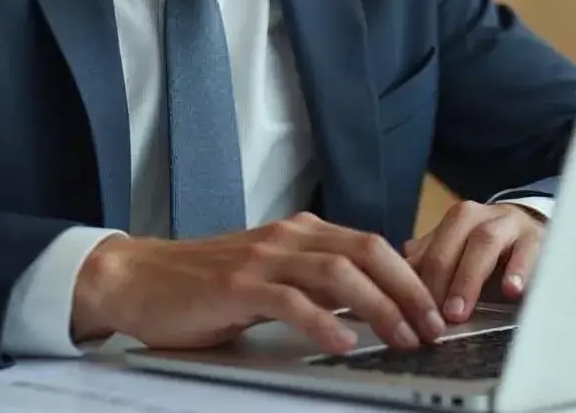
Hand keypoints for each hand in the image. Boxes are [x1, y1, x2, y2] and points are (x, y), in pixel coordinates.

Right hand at [69, 211, 445, 354]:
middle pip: (367, 252)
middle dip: (409, 289)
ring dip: (379, 306)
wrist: (138, 278)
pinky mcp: (237, 284)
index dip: (412, 276)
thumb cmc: (204, 285)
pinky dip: (323, 320)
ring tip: (403, 336)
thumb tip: (371, 303)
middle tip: (434, 326)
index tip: (437, 308)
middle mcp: (288, 237)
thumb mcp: (270, 277)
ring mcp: (263, 258)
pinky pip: (290, 299)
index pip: (373, 246)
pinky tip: (343, 341)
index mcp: (301, 233)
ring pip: (338, 273)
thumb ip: (314, 282)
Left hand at [403, 200, 545, 323]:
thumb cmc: (489, 250)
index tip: (410, 315)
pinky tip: (512, 292)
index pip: (430, 249)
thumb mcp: (459, 254)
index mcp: (456, 220)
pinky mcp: (538, 237)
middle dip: (440, 279)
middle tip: (432, 316)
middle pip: (453, 241)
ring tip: (459, 311)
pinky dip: (519, 271)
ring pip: (485, 241)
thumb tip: (392, 288)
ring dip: (469, 278)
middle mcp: (480, 216)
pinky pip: (529, 250)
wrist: (532, 229)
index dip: (417, 282)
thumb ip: (430, 266)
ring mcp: (509, 224)